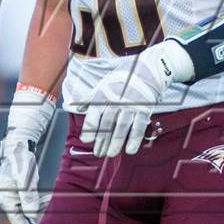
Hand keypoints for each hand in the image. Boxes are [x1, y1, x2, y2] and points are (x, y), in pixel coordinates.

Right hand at [0, 135, 50, 223]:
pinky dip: (41, 204)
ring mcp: (15, 193)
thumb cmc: (20, 159)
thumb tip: (31, 212)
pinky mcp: (22, 189)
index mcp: (6, 197)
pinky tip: (51, 206)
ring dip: (39, 215)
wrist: (19, 144)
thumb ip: (27, 194)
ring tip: (51, 223)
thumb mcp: (25, 176)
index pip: (16, 218)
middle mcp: (9, 197)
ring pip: (29, 209)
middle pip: (23, 216)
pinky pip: (32, 200)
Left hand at [79, 41, 190, 157]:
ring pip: (122, 127)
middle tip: (98, 153)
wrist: (148, 70)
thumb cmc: (124, 78)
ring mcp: (131, 106)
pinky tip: (130, 149)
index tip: (86, 140)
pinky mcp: (144, 110)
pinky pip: (138, 127)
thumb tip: (75, 106)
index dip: (90, 128)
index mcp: (104, 94)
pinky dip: (134, 139)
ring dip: (116, 142)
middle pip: (108, 124)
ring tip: (111, 153)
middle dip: (102, 140)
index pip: (95, 113)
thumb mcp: (104, 83)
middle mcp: (116, 101)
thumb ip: (90, 97)